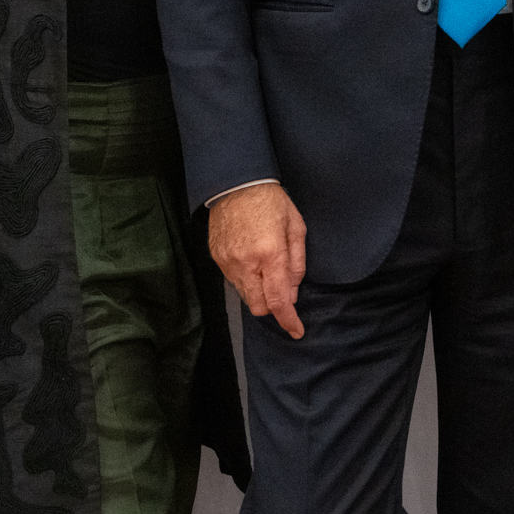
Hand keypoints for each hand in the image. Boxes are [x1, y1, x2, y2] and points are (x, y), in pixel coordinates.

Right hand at [209, 182, 307, 338]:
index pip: (279, 300)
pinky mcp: (217, 258)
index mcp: (270, 253)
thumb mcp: (296, 227)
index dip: (289, 320)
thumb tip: (292, 293)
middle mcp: (246, 262)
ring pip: (245, 296)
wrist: (236, 183)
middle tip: (282, 291)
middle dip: (273, 306)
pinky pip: (233, 281)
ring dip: (259, 292)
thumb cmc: (271, 201)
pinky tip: (252, 261)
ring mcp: (228, 261)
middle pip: (258, 306)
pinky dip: (246, 280)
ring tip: (266, 268)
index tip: (296, 331)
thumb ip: (296, 264)